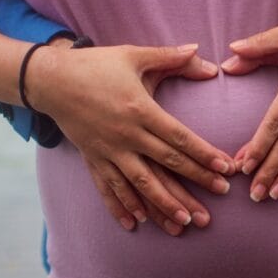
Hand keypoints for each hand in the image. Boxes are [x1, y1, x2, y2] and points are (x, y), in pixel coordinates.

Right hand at [27, 43, 234, 231]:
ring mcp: (108, 150)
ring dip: (163, 205)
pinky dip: (121, 207)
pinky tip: (136, 224)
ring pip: (140, 184)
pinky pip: (108, 188)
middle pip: (167, 164)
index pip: (179, 137)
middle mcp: (126, 135)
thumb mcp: (134, 55)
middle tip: (221, 197)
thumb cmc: (96, 65)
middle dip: (196, 181)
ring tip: (184, 223)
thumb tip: (203, 53)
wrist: (51, 80)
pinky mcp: (92, 159)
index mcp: (140, 110)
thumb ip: (171, 57)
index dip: (204, 154)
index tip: (226, 168)